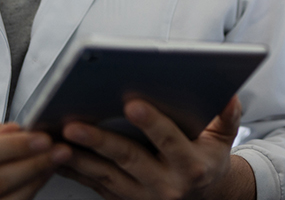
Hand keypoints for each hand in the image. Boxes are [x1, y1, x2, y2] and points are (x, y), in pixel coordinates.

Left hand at [58, 96, 254, 199]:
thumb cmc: (208, 161)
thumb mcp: (223, 141)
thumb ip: (227, 117)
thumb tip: (230, 95)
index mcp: (190, 165)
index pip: (169, 141)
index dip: (152, 123)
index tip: (131, 104)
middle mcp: (165, 185)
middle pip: (128, 159)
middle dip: (100, 141)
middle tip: (75, 125)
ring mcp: (141, 196)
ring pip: (104, 174)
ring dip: (78, 157)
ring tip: (56, 139)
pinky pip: (93, 184)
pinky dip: (73, 168)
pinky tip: (54, 152)